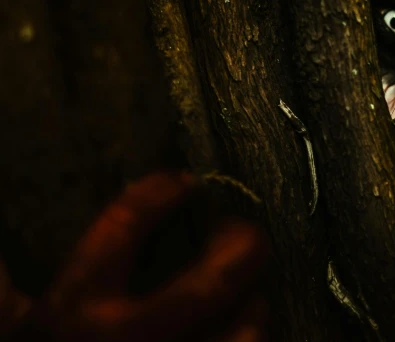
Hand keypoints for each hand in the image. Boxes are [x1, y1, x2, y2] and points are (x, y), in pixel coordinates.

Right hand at [2, 173, 270, 341]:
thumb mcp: (10, 326)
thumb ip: (6, 287)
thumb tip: (11, 255)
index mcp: (70, 314)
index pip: (121, 230)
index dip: (157, 195)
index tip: (183, 182)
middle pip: (204, 289)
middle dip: (239, 250)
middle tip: (246, 233)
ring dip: (255, 314)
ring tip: (255, 300)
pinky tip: (247, 339)